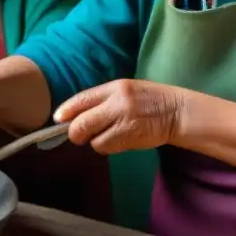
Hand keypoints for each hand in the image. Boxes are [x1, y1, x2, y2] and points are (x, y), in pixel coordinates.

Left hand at [53, 79, 184, 154]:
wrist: (178, 111)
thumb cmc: (150, 100)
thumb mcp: (126, 90)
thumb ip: (103, 100)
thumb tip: (76, 114)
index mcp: (115, 87)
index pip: (82, 98)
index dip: (66, 110)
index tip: (57, 119)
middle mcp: (117, 102)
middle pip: (82, 123)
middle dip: (75, 133)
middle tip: (79, 136)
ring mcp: (124, 121)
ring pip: (94, 140)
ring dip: (96, 142)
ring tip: (109, 136)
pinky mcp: (131, 137)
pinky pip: (108, 147)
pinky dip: (109, 147)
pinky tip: (120, 141)